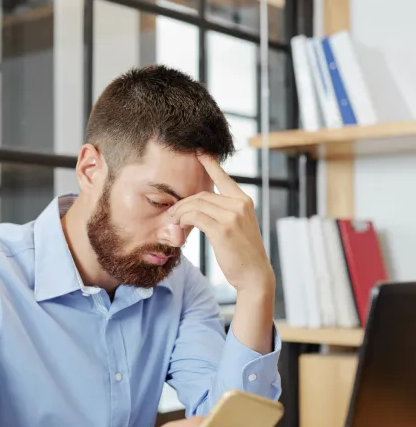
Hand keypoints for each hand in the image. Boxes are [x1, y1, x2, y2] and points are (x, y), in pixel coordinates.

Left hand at [169, 155, 273, 294]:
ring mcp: (232, 216)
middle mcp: (240, 204)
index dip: (210, 164)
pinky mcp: (223, 229)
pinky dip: (184, 220)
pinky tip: (180, 226)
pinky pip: (195, 217)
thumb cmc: (243, 253)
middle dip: (184, 203)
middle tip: (172, 213)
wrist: (255, 274)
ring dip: (181, 212)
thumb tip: (198, 209)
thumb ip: (223, 213)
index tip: (200, 152)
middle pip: (203, 195)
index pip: (224, 178)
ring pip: (197, 205)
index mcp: (244, 201)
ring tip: (173, 221)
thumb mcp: (238, 227)